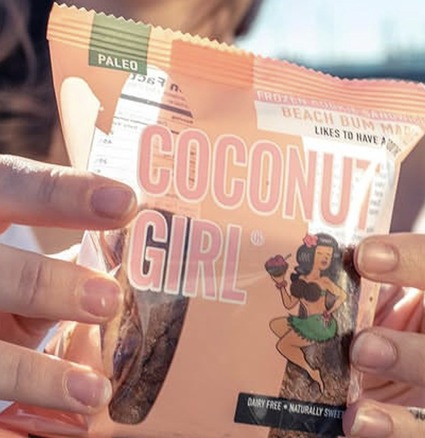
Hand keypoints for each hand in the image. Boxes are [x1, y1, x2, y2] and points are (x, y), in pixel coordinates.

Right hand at [0, 155, 136, 413]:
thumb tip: (157, 269)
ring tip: (96, 393)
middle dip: (46, 285)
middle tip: (108, 301)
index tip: (126, 202)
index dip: (64, 195)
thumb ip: (67, 260)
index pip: (14, 189)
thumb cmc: (7, 283)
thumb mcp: (21, 261)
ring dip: (35, 375)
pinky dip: (8, 428)